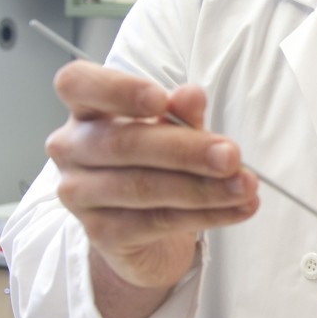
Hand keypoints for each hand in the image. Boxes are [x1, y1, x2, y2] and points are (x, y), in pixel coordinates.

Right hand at [45, 61, 258, 300]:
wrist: (143, 229)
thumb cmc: (152, 163)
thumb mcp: (173, 130)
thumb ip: (181, 113)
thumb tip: (191, 95)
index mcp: (85, 110)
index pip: (78, 84)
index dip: (117, 90)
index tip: (160, 100)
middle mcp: (71, 149)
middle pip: (123, 144)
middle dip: (185, 150)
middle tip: (231, 155)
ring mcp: (81, 194)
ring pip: (142, 187)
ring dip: (203, 187)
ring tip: (245, 185)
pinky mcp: (102, 233)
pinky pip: (157, 221)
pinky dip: (205, 215)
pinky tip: (236, 209)